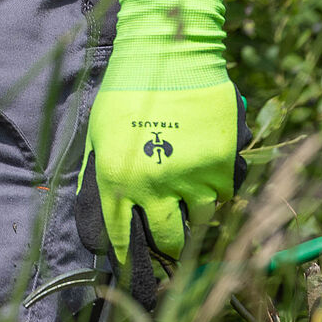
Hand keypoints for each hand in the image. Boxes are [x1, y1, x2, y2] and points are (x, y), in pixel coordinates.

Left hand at [76, 0, 249, 310]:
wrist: (166, 53)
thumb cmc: (125, 89)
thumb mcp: (97, 132)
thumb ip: (96, 178)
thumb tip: (96, 223)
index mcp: (114, 178)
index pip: (121, 240)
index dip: (130, 259)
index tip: (137, 268)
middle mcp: (151, 186)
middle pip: (168, 241)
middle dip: (171, 240)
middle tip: (172, 230)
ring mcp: (188, 177)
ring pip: (201, 222)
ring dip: (196, 210)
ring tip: (189, 189)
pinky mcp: (219, 166)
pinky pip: (225, 196)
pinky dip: (218, 188)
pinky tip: (206, 165)